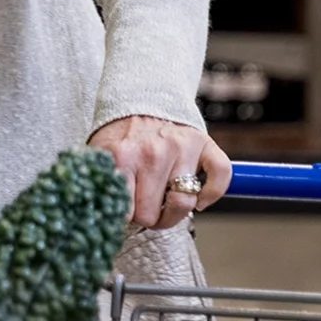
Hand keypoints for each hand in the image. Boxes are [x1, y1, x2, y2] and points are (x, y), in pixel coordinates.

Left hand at [87, 115, 232, 229]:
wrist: (141, 100)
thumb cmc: (122, 136)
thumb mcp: (100, 157)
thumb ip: (101, 185)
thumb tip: (103, 221)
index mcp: (122, 156)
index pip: (123, 212)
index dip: (123, 219)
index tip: (122, 214)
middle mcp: (152, 152)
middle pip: (151, 215)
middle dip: (146, 216)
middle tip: (142, 205)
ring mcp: (181, 148)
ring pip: (183, 204)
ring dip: (173, 210)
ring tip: (163, 200)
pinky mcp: (204, 144)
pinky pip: (219, 178)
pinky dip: (210, 195)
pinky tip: (197, 200)